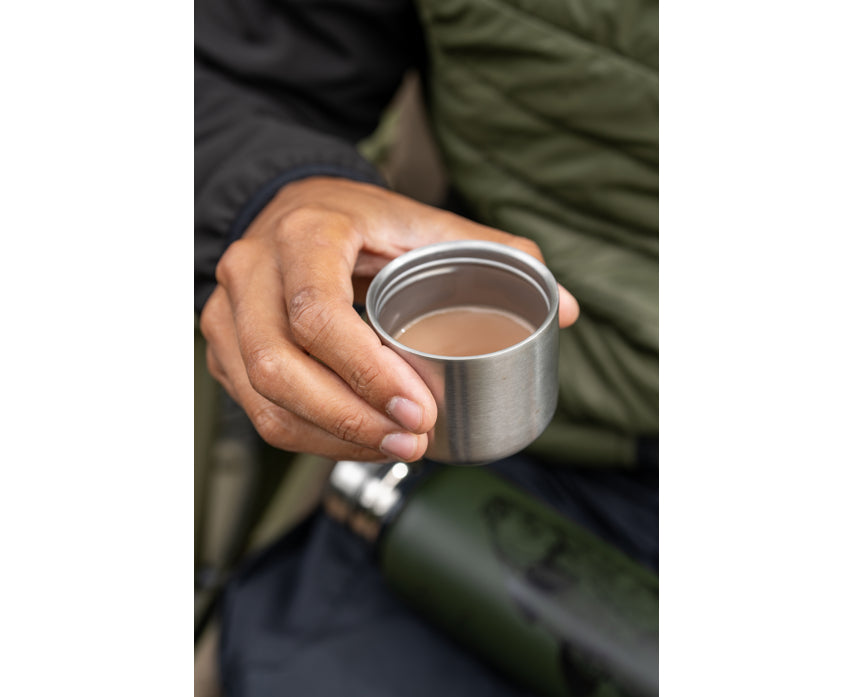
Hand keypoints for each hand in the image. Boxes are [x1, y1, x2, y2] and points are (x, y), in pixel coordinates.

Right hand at [200, 177, 579, 461]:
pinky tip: (356, 444)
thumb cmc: (362, 221)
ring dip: (330, 438)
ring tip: (396, 449)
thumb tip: (566, 308)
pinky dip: (308, 438)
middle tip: (414, 440)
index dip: (365, 372)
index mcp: (304, 234)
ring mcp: (226, 311)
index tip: (421, 409)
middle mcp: (251, 271)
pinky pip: (257, 410)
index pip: (316, 313)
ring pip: (264, 399)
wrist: (295, 209)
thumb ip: (492, 255)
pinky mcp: (224, 346)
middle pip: (280, 367)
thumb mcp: (422, 222)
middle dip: (350, 420)